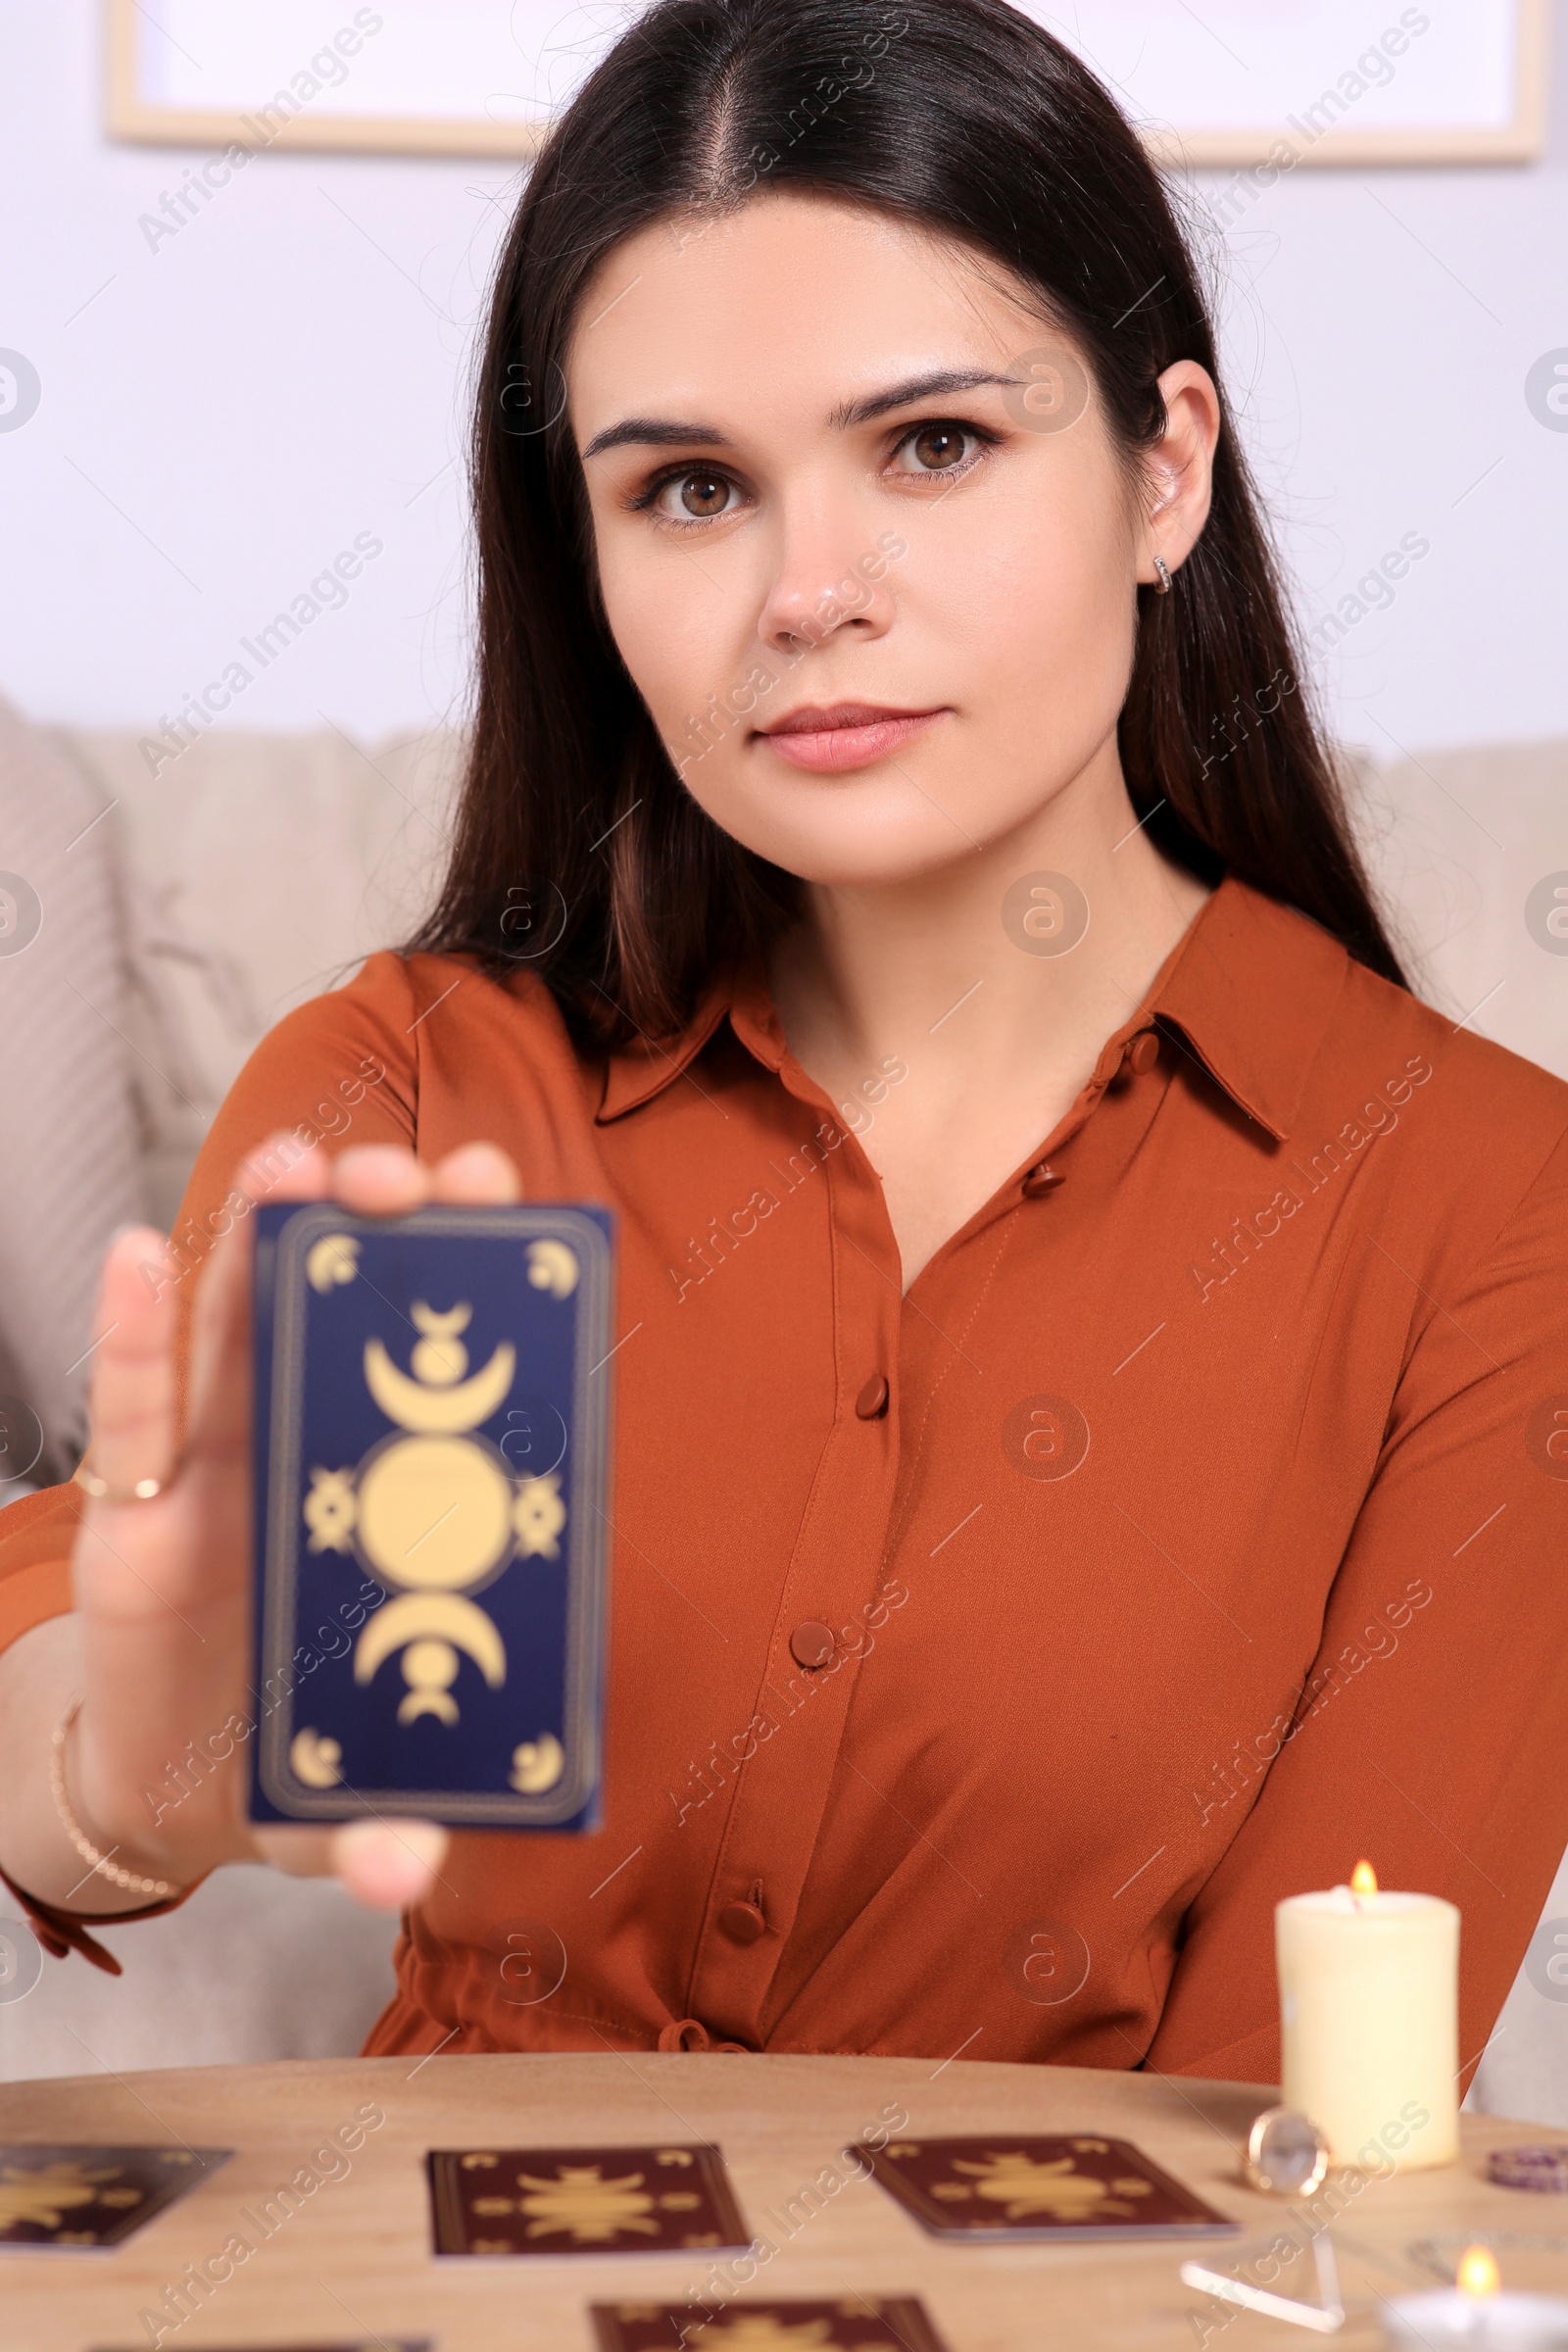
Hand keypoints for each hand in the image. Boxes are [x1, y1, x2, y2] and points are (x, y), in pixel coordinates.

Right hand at [30, 1134, 522, 1913]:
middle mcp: (317, 1461)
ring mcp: (223, 1474)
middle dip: (386, 1230)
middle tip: (427, 1170)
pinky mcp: (134, 1510)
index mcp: (396, 1503)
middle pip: (349, 1318)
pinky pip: (135, 1408)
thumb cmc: (301, 1758)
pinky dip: (137, 1330)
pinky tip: (145, 1251)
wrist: (181, 1789)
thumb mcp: (350, 1797)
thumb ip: (381, 1830)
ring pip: (242, 1332)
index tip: (517, 1193)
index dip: (478, 1282)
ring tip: (301, 1165)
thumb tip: (406, 1872)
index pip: (445, 1370)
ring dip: (267, 1241)